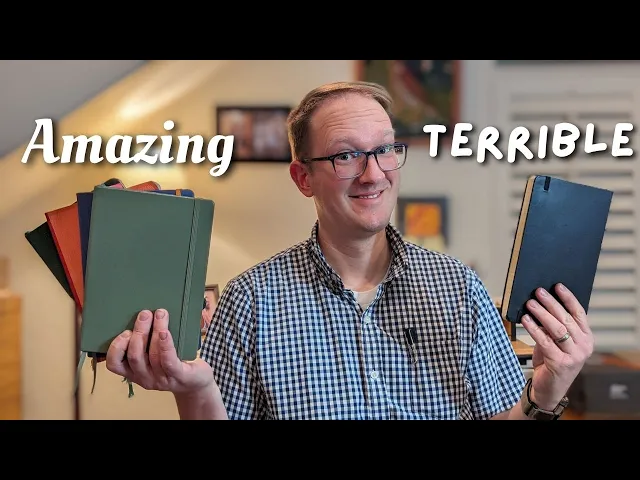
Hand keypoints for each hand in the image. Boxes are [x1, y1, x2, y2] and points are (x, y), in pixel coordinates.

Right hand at [106, 308, 214, 394]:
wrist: (198, 383)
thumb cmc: (173, 363)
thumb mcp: (153, 356)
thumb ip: (144, 342)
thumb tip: (141, 313)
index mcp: (134, 372)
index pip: (114, 364)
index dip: (116, 347)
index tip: (125, 330)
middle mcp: (145, 378)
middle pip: (135, 356)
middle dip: (139, 332)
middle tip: (145, 314)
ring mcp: (162, 379)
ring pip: (152, 355)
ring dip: (155, 331)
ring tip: (160, 314)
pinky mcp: (179, 376)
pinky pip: (168, 361)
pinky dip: (165, 345)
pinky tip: (165, 332)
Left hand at [521, 283, 593, 409]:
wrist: (548, 389)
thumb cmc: (552, 362)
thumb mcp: (557, 342)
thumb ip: (554, 326)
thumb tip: (541, 303)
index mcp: (586, 338)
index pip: (579, 313)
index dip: (568, 298)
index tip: (558, 286)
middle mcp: (584, 346)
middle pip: (566, 319)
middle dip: (551, 303)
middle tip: (538, 292)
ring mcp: (574, 356)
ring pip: (557, 329)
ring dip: (541, 313)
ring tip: (530, 303)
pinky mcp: (560, 363)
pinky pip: (545, 341)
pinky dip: (534, 328)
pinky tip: (526, 320)